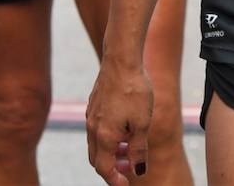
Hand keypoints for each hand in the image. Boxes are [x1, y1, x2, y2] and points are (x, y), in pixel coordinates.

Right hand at [87, 58, 153, 184]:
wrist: (122, 60)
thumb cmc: (135, 91)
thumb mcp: (143, 123)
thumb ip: (139, 150)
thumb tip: (138, 171)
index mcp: (104, 137)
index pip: (105, 169)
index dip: (115, 180)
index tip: (127, 185)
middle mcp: (93, 128)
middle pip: (98, 159)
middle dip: (113, 168)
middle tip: (130, 168)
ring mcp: (91, 116)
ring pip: (97, 144)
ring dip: (112, 152)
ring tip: (131, 148)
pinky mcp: (94, 105)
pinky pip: (97, 129)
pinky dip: (109, 137)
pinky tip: (125, 127)